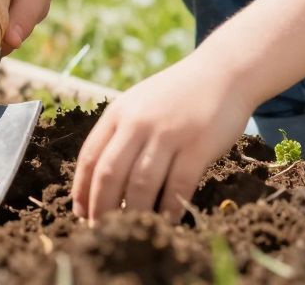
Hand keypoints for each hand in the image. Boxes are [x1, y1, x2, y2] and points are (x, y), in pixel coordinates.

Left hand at [72, 55, 252, 221]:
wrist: (223, 73)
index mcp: (119, 112)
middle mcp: (139, 122)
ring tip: (133, 230)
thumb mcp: (140, 104)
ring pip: (141, 184)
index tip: (81, 214)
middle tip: (103, 231)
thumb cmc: (178, 95)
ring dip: (135, 213)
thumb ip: (121, 134)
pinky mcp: (198, 144)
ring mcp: (169, 133)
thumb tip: (100, 183)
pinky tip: (167, 220)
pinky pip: (178, 186)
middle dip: (102, 208)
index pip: (90, 157)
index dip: (82, 191)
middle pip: (110, 174)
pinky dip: (170, 208)